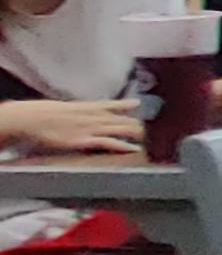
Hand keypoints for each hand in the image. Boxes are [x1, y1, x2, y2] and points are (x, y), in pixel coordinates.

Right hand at [0, 97, 145, 158]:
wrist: (33, 118)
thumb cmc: (44, 114)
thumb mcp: (65, 108)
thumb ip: (77, 110)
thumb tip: (81, 110)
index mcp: (88, 107)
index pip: (114, 105)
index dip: (128, 105)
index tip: (141, 105)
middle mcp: (95, 116)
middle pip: (123, 119)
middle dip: (140, 124)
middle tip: (156, 129)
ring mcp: (92, 128)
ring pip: (121, 129)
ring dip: (137, 134)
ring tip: (153, 139)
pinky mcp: (86, 140)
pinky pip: (109, 142)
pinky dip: (123, 145)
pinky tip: (135, 149)